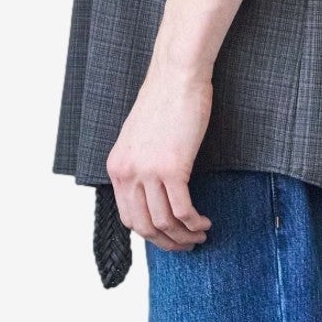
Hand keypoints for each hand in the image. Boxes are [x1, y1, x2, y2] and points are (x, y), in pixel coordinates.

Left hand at [106, 61, 214, 251]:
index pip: (127, 217)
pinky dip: (194, 222)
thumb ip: (140, 167)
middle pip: (143, 226)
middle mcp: (127, 173)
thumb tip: (154, 194)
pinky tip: (204, 222)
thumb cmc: (165, 102)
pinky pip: (182, 210)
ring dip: (184, 236)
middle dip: (166, 242)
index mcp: (116, 168)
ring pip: (164, 222)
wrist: (177, 77)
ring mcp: (148, 172)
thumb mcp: (140, 140)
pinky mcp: (172, 168)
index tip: (167, 237)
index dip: (149, 234)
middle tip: (186, 244)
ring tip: (200, 235)